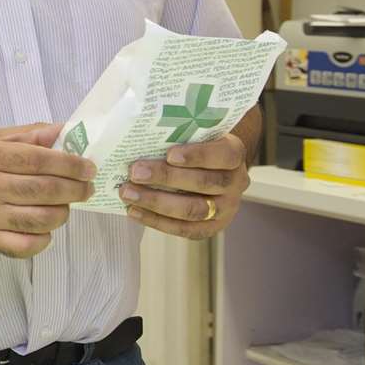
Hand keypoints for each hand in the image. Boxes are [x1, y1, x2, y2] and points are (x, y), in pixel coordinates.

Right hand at [0, 123, 95, 258]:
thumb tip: (67, 131)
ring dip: (63, 212)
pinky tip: (45, 227)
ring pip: (39, 219)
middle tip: (86, 187)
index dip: (68, 164)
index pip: (37, 160)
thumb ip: (29, 135)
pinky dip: (44, 238)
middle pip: (42, 190)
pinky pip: (26, 245)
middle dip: (74, 189)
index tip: (88, 167)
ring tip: (66, 205)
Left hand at [120, 133, 248, 239]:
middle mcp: (236, 182)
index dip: (197, 155)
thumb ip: (177, 134)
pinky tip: (135, 211)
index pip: (223, 155)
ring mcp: (227, 208)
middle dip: (166, 178)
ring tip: (128, 193)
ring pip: (194, 209)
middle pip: (204, 183)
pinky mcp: (213, 227)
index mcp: (234, 154)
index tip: (169, 154)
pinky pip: (185, 229)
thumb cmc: (196, 147)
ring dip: (156, 202)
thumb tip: (140, 137)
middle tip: (135, 173)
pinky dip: (157, 221)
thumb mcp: (195, 134)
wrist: (213, 169)